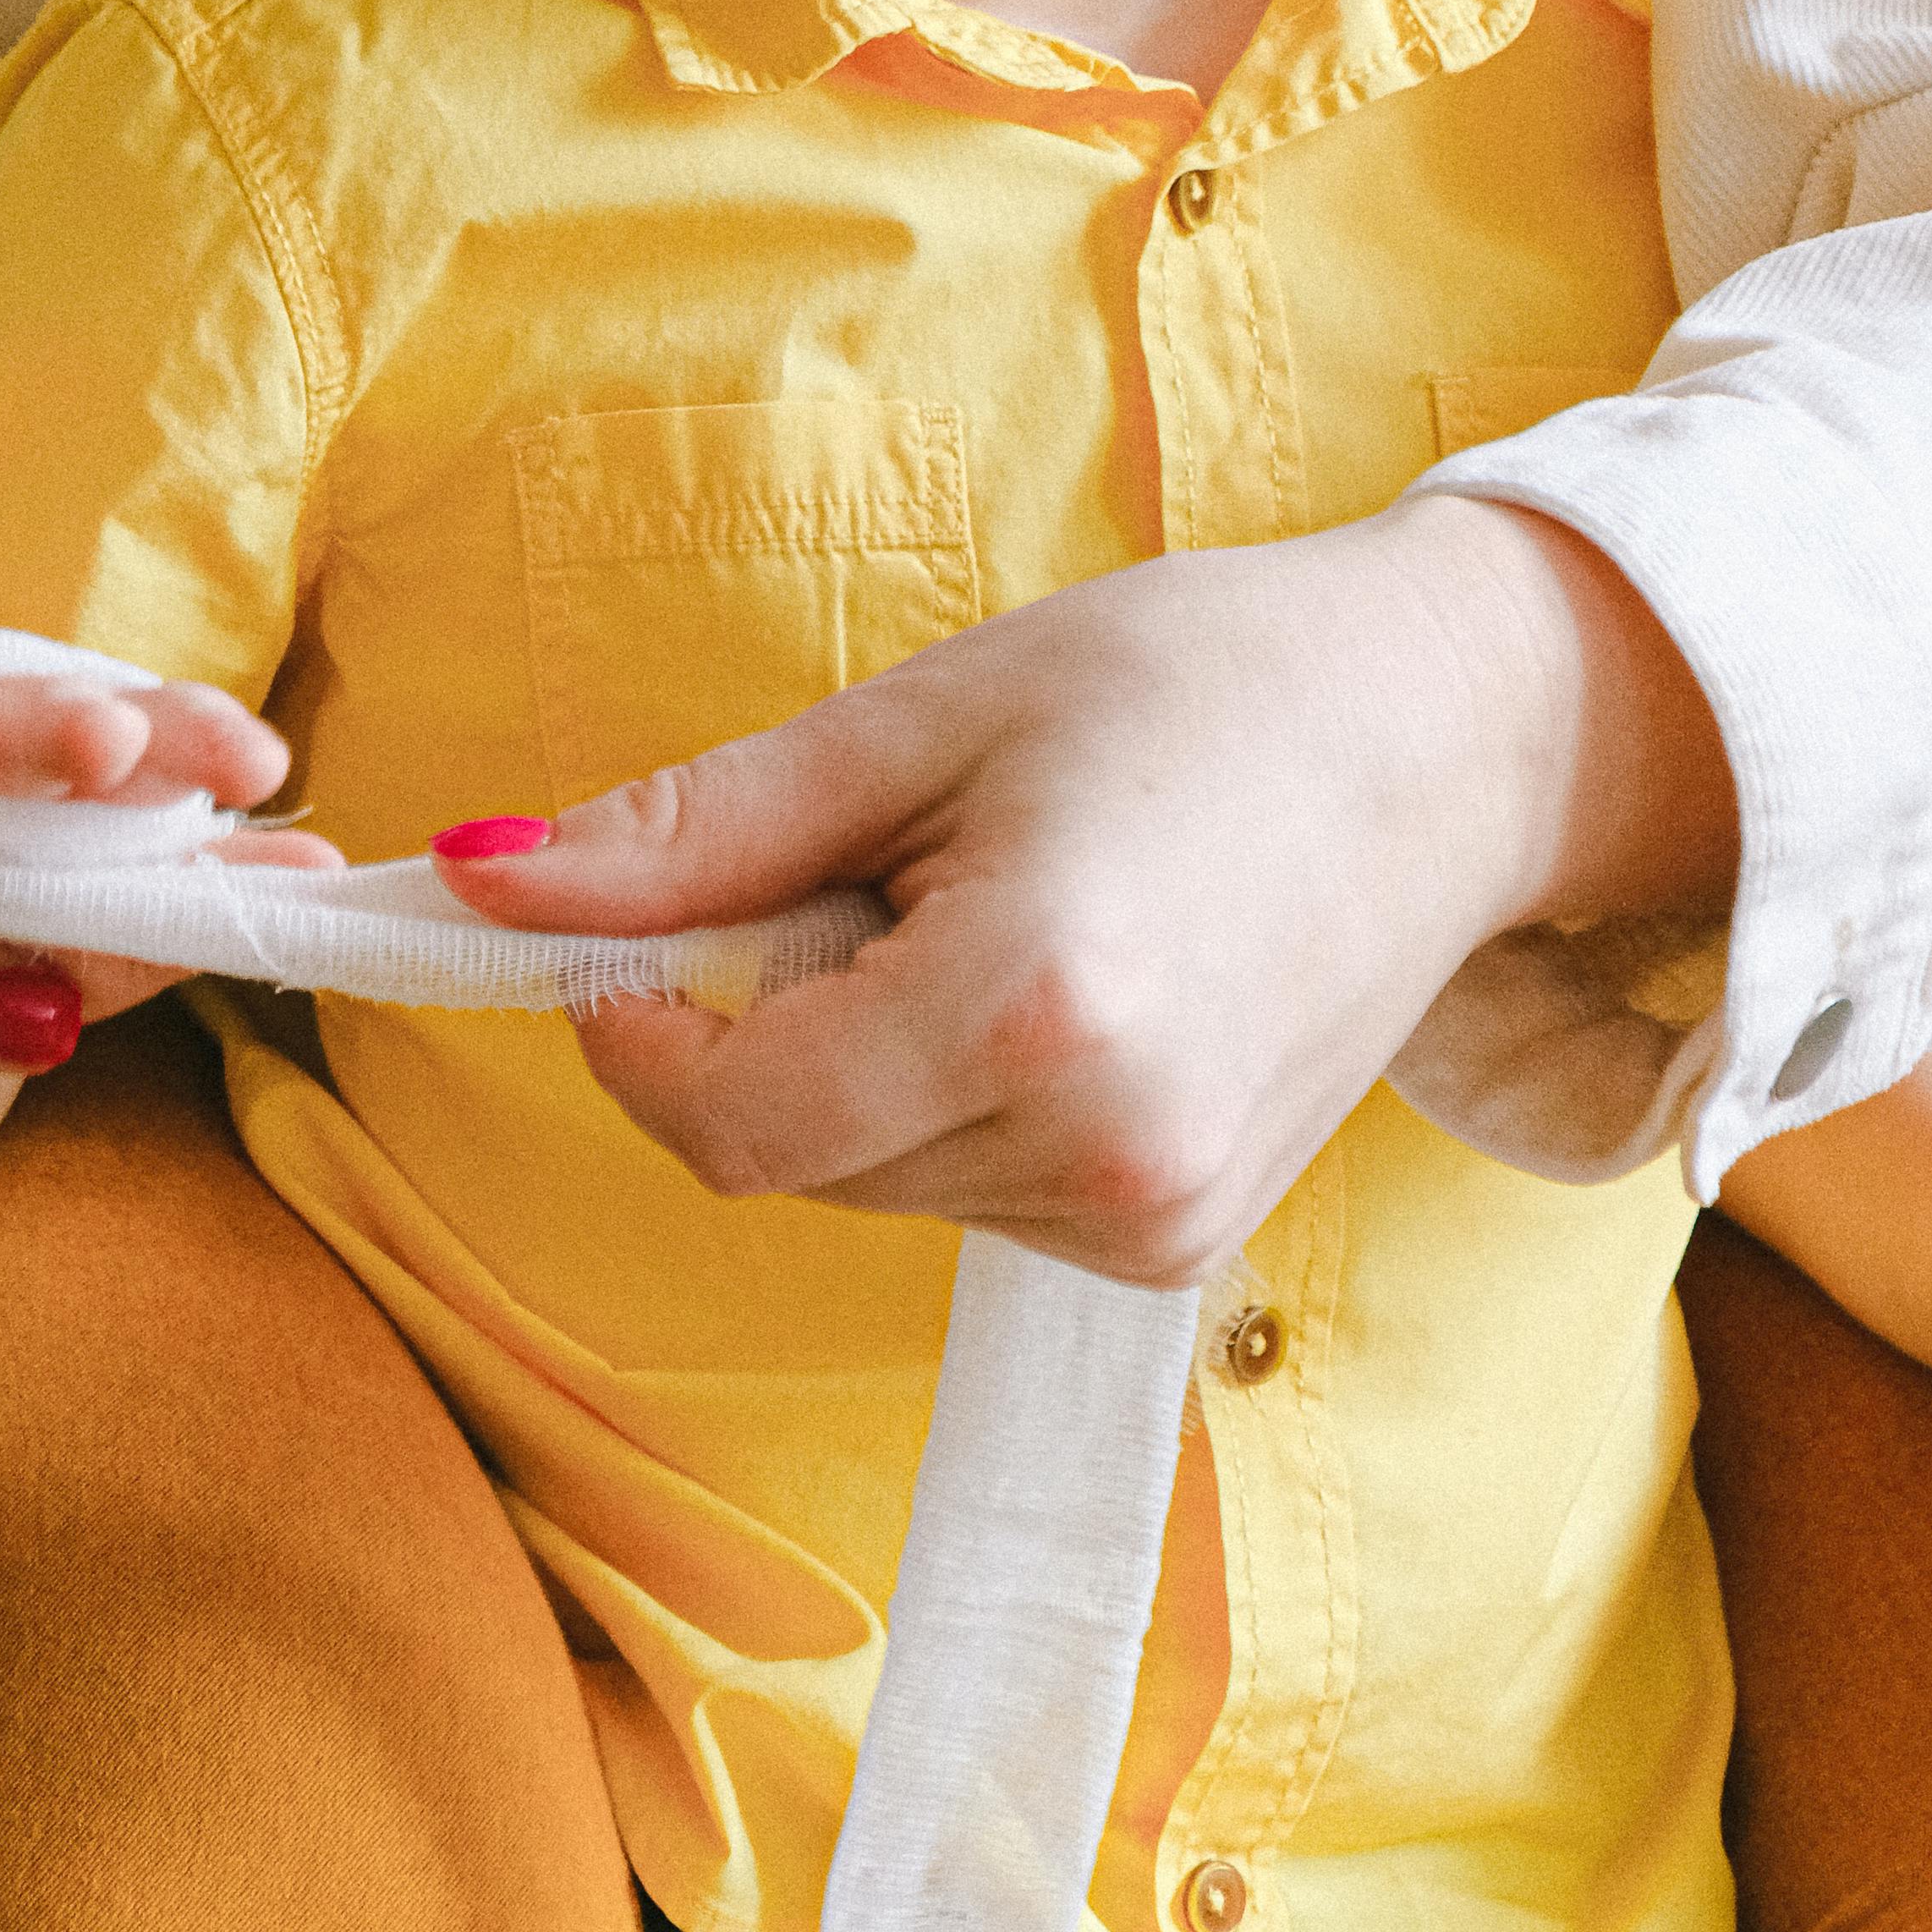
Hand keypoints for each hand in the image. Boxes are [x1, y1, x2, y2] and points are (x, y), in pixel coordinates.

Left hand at [432, 500, 1734, 1282]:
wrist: (1448, 739)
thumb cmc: (1195, 682)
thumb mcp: (928, 717)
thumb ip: (700, 832)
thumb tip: (483, 878)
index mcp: (1030, 1010)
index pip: (727, 1119)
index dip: (635, 1030)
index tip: (628, 929)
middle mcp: (1101, 1153)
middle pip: (789, 1150)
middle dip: (770, 1014)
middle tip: (892, 858)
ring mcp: (1152, 1223)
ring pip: (869, 1178)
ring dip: (865, 1055)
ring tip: (1006, 902)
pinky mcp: (1177, 1250)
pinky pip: (965, 1191)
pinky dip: (951, 1096)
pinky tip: (1063, 979)